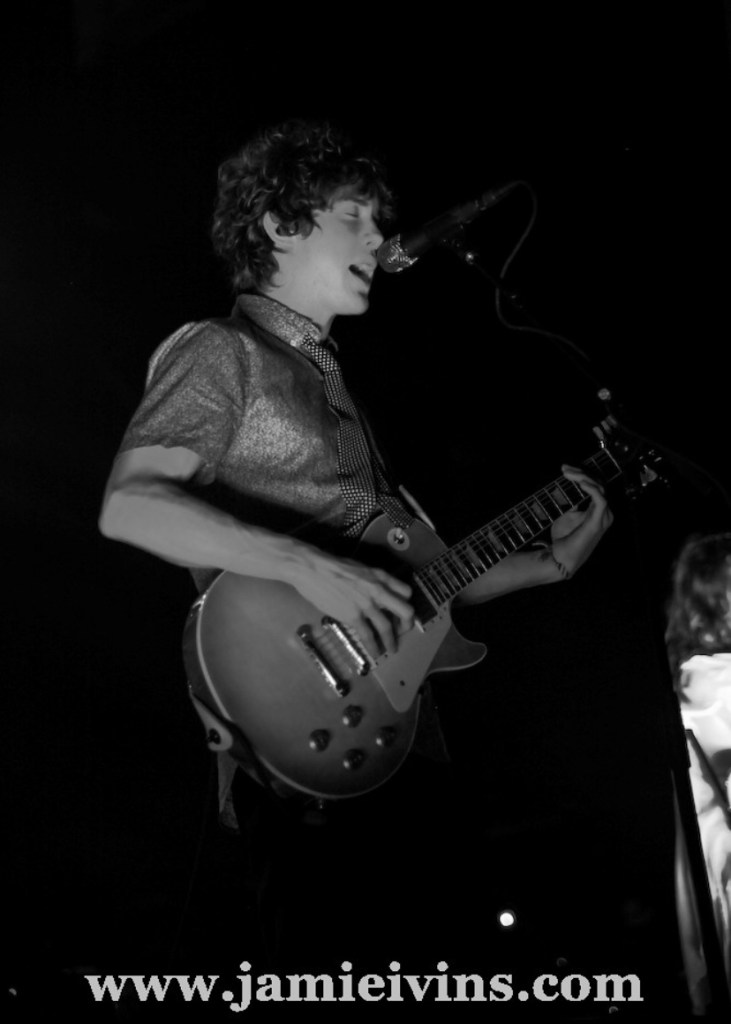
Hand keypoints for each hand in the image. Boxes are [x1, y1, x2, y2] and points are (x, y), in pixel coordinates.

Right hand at [286, 548, 413, 655]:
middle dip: (407, 624)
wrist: (312, 569)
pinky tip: (374, 652)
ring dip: (391, 642)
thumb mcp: (360, 569)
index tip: (401, 613)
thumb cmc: (332, 566)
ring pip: (388, 627)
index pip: (406, 592)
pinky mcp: (353, 616)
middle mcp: (379, 590)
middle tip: (402, 631)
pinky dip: (373, 647)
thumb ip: (372, 581)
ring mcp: (367, 604)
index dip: (406, 604)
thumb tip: (374, 594)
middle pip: (406, 611)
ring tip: (391, 649)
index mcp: (381, 576)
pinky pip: (368, 635)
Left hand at [549, 464, 612, 575]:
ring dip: (583, 478)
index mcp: (598, 511)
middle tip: (564, 468)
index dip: (582, 474)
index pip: (595, 486)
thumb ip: (571, 502)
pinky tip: (580, 482)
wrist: (561, 559)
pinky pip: (600, 500)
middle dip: (581, 473)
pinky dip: (591, 489)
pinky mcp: (597, 523)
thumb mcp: (565, 516)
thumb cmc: (563, 539)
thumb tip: (564, 486)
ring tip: (568, 474)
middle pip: (598, 485)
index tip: (565, 469)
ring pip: (599, 489)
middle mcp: (604, 513)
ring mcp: (603, 518)